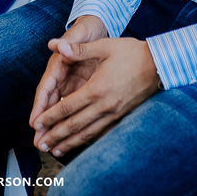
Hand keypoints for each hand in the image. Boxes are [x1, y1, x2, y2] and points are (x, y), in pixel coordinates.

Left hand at [30, 21, 161, 156]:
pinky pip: (102, 132)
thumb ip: (79, 50)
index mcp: (96, 89)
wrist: (159, 65)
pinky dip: (89, 140)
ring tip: (56, 151)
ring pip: (88, 133)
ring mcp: (114, 113)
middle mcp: (104, 105)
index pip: (67, 107)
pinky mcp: (122, 116)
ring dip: (70, 142)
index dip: (50, 117)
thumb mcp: (104, 47)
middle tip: (41, 144)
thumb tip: (58, 45)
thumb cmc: (131, 53)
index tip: (37, 124)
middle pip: (75, 125)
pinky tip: (80, 144)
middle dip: (56, 135)